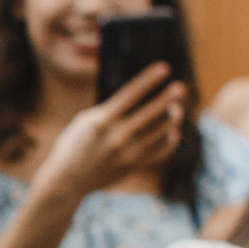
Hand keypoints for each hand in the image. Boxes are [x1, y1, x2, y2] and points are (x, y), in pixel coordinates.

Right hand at [37, 62, 185, 199]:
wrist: (68, 180)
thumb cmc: (74, 144)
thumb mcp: (85, 120)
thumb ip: (109, 109)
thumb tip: (135, 97)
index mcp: (101, 121)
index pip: (130, 95)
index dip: (148, 80)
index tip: (164, 67)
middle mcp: (116, 137)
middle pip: (149, 113)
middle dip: (167, 99)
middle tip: (181, 88)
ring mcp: (127, 154)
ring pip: (159, 133)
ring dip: (171, 119)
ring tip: (179, 108)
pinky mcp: (133, 167)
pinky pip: (158, 153)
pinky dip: (169, 142)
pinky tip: (174, 132)